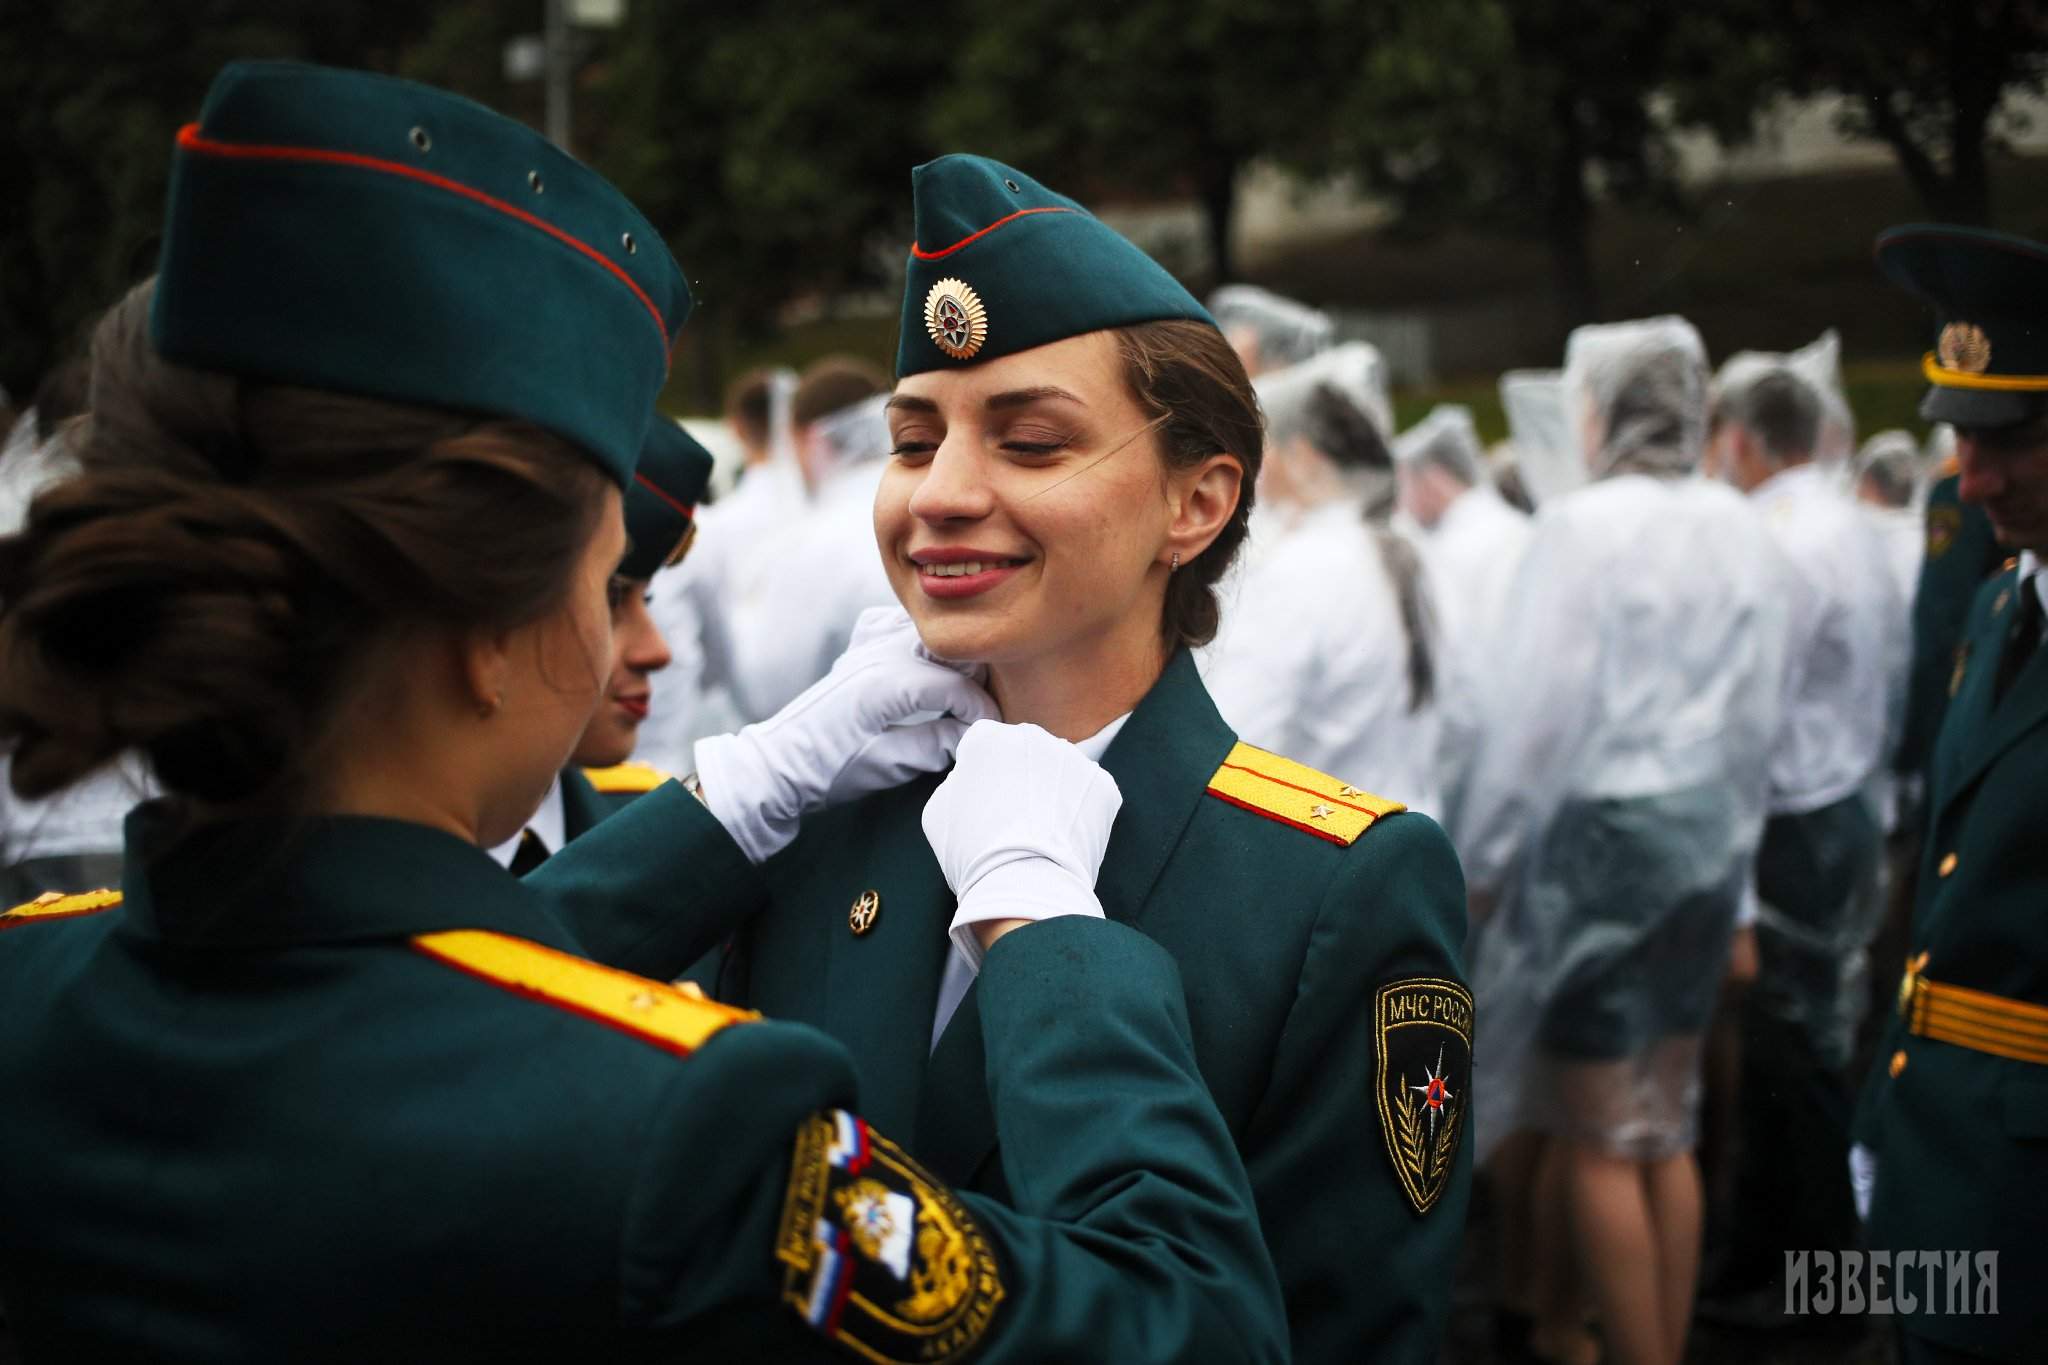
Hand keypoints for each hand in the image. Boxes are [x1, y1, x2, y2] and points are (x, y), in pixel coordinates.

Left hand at [695, 606, 997, 862]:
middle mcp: (878, 654)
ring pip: (925, 631)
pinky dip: (914, 638)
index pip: (956, 687)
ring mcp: (865, 646)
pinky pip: (894, 624)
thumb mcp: (889, 765)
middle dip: (972, 677)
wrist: (782, 764)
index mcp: (887, 684)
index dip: (982, 710)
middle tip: (978, 711)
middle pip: (948, 648)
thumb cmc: (831, 770)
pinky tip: (920, 662)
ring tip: (957, 690)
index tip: (993, 730)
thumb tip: (973, 732)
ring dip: (948, 655)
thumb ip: (937, 744)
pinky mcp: (857, 649)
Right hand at [922, 720, 1121, 965]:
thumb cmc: (973, 854)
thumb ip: (959, 781)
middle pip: (1025, 753)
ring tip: (1041, 834)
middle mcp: (1032, 736)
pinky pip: (1088, 795)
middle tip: (1014, 821)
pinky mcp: (1104, 786)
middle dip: (1021, 778)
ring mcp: (1072, 759)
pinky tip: (1065, 838)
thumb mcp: (939, 811)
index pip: (984, 746)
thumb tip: (975, 779)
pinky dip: (1080, 813)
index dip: (982, 777)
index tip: (984, 805)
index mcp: (987, 737)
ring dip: (1052, 793)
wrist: (1025, 887)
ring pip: (1059, 772)